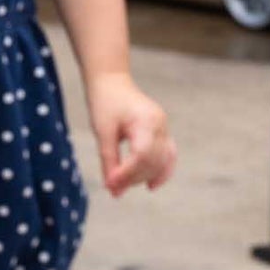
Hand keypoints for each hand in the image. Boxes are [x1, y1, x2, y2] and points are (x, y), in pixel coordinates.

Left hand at [86, 73, 174, 195]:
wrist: (111, 81)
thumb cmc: (105, 102)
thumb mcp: (102, 131)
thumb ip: (109, 160)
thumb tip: (112, 188)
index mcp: (146, 120)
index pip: (142, 155)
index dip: (127, 173)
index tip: (110, 184)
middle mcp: (160, 124)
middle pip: (153, 161)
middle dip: (133, 178)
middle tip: (113, 187)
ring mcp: (164, 127)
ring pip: (161, 162)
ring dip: (143, 177)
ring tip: (123, 184)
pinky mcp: (162, 131)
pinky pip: (167, 155)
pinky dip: (161, 171)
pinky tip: (150, 185)